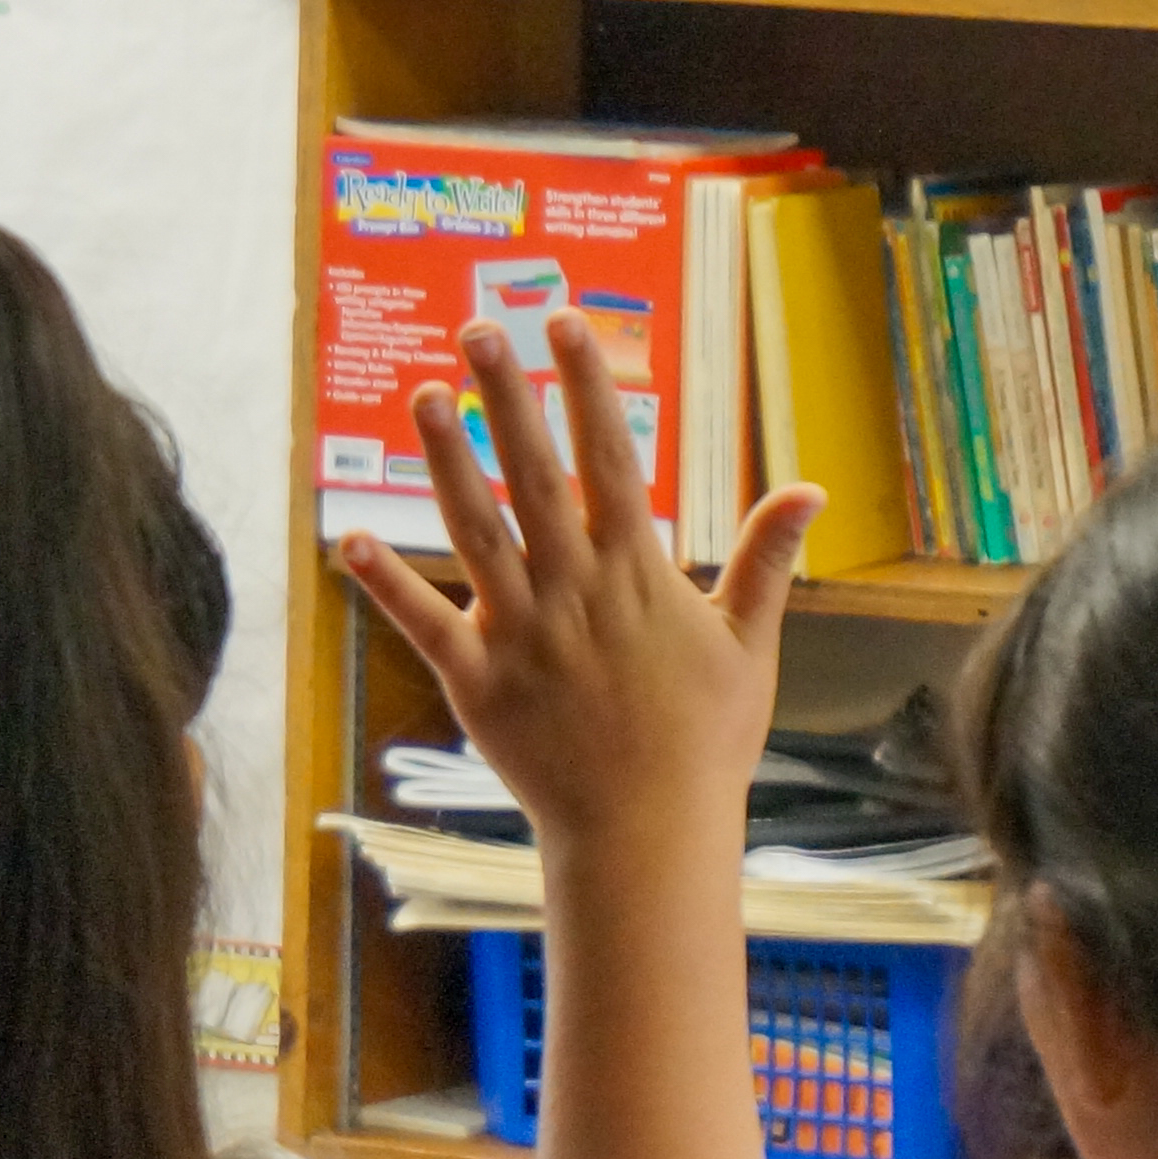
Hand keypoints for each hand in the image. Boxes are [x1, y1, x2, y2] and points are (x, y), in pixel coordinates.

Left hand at [338, 313, 816, 863]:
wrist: (648, 834)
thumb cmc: (705, 741)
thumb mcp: (750, 644)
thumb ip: (766, 560)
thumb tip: (812, 489)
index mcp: (638, 575)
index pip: (610, 459)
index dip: (587, 387)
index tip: (567, 324)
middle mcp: (575, 592)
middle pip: (535, 477)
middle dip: (506, 398)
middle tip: (477, 329)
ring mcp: (521, 635)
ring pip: (474, 532)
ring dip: (445, 462)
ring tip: (419, 395)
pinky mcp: (475, 684)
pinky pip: (421, 625)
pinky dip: (382, 582)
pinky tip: (344, 536)